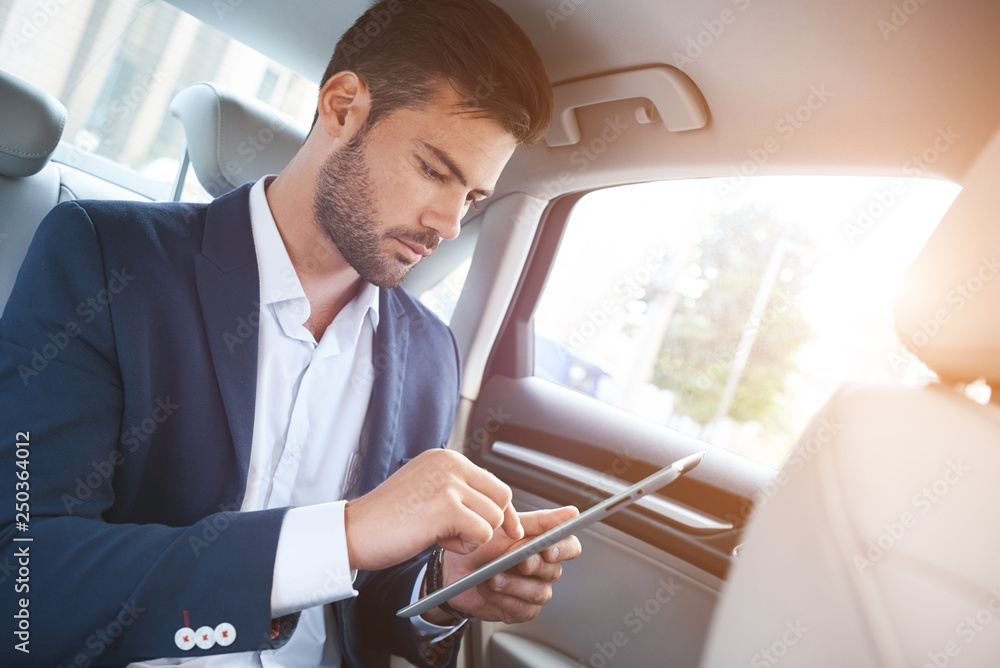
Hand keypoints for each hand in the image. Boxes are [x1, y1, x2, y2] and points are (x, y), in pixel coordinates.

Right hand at [344, 449, 522, 570]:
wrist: (354, 531)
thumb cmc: (386, 517)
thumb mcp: (427, 490)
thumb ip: (457, 490)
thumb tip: (498, 505)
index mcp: (446, 457)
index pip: (494, 482)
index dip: (501, 510)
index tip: (509, 528)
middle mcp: (450, 463)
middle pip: (501, 498)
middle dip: (489, 523)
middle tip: (460, 535)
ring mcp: (449, 483)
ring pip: (493, 518)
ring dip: (472, 536)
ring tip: (439, 535)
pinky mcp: (446, 507)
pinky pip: (481, 534)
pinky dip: (464, 546)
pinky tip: (437, 541)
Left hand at [424, 507, 582, 624]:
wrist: (454, 570)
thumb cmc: (481, 546)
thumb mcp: (507, 527)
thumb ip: (540, 521)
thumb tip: (572, 513)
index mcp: (543, 545)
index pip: (570, 547)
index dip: (563, 550)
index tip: (548, 551)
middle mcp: (543, 569)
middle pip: (554, 570)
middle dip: (533, 566)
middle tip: (517, 562)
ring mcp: (534, 590)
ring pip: (539, 592)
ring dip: (514, 584)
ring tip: (493, 576)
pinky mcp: (522, 610)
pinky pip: (523, 608)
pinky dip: (504, 599)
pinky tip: (489, 589)